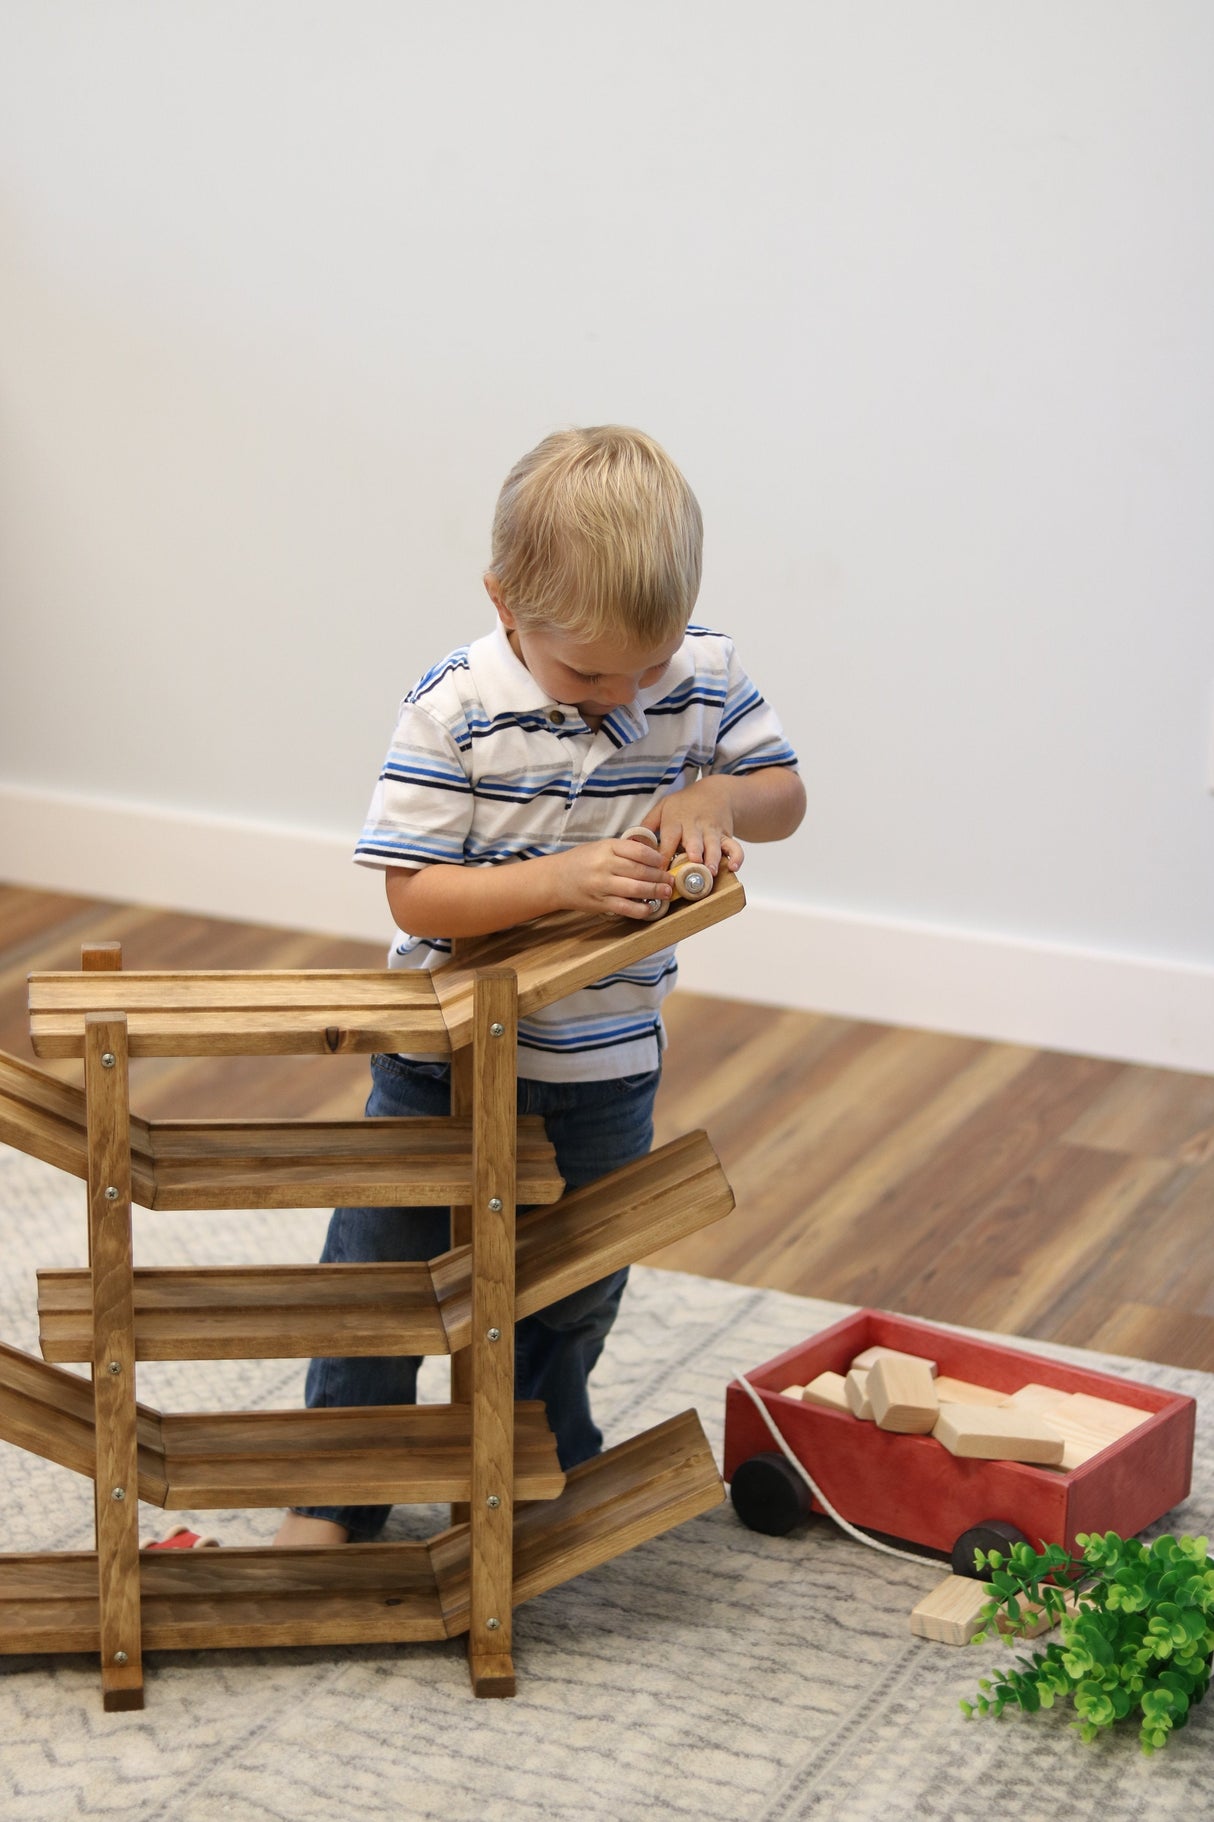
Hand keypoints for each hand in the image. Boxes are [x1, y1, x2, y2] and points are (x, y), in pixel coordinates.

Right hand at [550, 835, 673, 918]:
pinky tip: (649, 908)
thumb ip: (622, 850)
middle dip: (659, 876)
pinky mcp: (600, 903)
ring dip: (655, 891)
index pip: (638, 851)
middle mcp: (604, 865)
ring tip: (666, 892)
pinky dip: (640, 909)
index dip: (655, 858)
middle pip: (640, 871)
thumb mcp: (600, 847)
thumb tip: (652, 855)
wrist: (555, 879)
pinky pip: (625, 908)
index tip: (663, 862)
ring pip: (636, 889)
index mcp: (606, 848)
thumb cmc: (580, 861)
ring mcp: (602, 885)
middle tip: (670, 879)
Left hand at [641, 778, 744, 877]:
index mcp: (675, 822)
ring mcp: (712, 831)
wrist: (715, 792)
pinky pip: (734, 846)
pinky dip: (736, 857)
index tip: (659, 873)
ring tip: (711, 872)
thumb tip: (630, 842)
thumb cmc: (684, 804)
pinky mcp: (726, 835)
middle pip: (694, 840)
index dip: (664, 856)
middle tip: (692, 866)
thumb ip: (647, 825)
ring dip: (713, 858)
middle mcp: (694, 826)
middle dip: (694, 852)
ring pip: (714, 845)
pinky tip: (734, 867)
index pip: (668, 841)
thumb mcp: (663, 808)